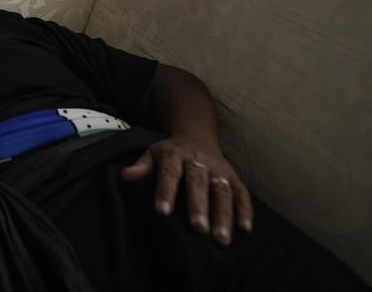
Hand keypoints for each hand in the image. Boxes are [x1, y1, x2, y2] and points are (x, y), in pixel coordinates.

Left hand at [121, 135, 252, 245]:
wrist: (196, 134)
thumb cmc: (171, 152)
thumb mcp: (153, 153)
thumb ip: (142, 165)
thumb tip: (126, 175)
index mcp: (175, 155)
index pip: (169, 173)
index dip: (166, 191)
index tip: (162, 211)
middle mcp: (199, 161)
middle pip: (199, 183)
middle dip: (199, 206)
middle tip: (199, 229)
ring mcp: (219, 169)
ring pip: (222, 191)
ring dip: (224, 214)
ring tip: (221, 238)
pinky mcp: (234, 177)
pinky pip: (242, 193)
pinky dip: (245, 210)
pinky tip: (245, 229)